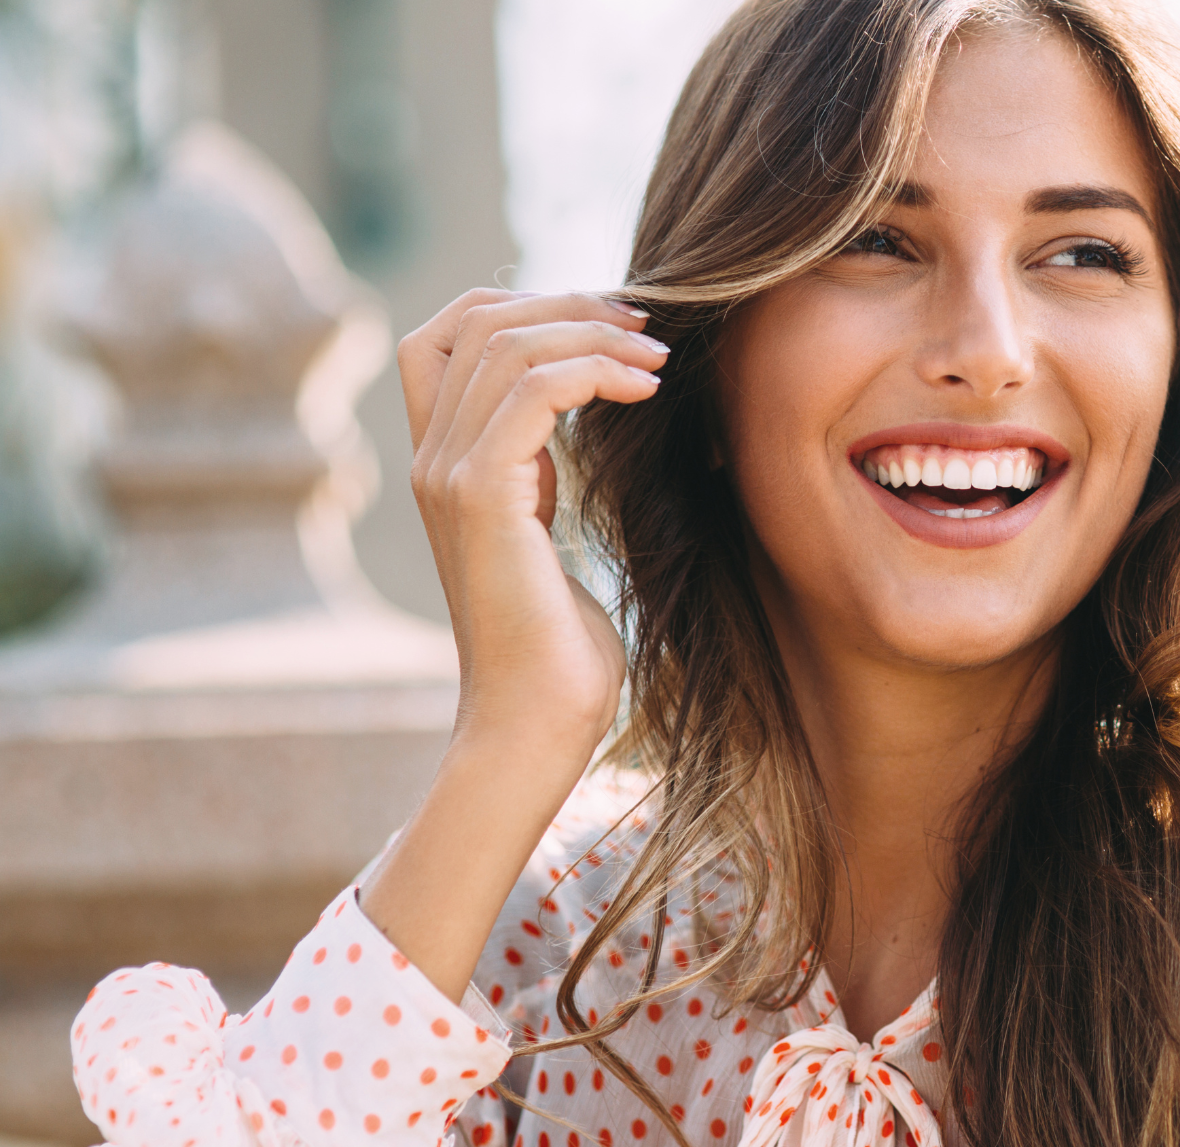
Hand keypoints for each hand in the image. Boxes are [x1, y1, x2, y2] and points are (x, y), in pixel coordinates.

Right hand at [398, 290, 664, 751]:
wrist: (536, 722)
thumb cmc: (559, 649)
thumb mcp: (547, 535)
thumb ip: (541, 475)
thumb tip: (586, 415)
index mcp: (443, 462)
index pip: (446, 333)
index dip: (524, 303)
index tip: (612, 323)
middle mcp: (432, 458)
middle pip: (476, 319)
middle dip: (569, 304)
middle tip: (647, 324)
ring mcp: (447, 475)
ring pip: (505, 342)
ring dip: (594, 332)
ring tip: (660, 357)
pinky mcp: (481, 497)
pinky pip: (533, 390)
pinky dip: (595, 370)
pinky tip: (647, 390)